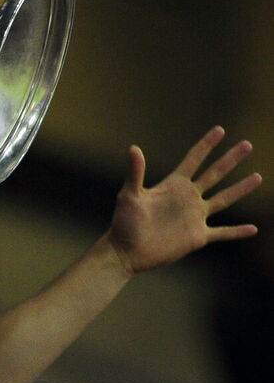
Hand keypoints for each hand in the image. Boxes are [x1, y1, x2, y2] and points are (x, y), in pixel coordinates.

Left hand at [106, 126, 259, 273]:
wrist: (126, 252)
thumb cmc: (124, 223)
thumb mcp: (129, 195)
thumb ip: (135, 173)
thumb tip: (134, 148)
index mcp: (173, 185)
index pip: (194, 159)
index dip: (206, 145)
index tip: (219, 130)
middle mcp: (187, 198)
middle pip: (214, 174)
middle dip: (230, 159)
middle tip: (247, 144)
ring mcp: (194, 217)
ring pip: (224, 199)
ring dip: (241, 189)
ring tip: (258, 176)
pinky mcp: (197, 237)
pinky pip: (222, 233)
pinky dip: (237, 232)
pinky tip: (253, 229)